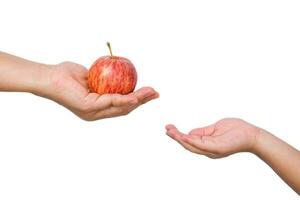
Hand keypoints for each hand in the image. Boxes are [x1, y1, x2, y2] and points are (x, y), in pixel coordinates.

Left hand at [40, 62, 158, 120]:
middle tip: (155, 94)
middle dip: (142, 102)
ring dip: (138, 101)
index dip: (136, 101)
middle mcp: (96, 114)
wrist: (48, 77)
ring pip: (120, 108)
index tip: (149, 93)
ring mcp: (92, 113)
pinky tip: (135, 95)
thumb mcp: (90, 76)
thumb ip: (103, 79)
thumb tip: (117, 73)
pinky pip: (111, 102)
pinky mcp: (88, 108)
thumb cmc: (66, 75)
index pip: (120, 106)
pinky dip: (125, 99)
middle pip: (124, 109)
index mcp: (97, 108)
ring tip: (150, 93)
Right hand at [165, 118, 260, 157]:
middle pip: (188, 145)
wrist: (252, 135)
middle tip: (167, 129)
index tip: (169, 127)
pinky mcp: (217, 148)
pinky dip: (191, 141)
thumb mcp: (214, 129)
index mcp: (207, 145)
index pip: (190, 141)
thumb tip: (189, 132)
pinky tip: (183, 136)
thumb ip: (202, 132)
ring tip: (170, 131)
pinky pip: (201, 145)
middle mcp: (208, 150)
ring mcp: (212, 150)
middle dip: (176, 137)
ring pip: (192, 146)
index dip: (179, 135)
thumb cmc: (236, 130)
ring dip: (180, 139)